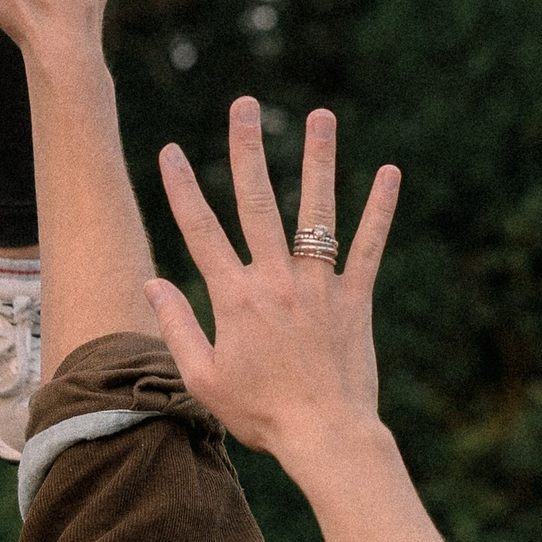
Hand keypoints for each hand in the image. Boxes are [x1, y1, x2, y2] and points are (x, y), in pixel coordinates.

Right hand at [147, 101, 399, 461]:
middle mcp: (276, 281)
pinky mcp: (356, 299)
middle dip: (246, 149)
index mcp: (234, 298)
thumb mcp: (202, 378)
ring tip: (319, 116)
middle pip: (256, 202)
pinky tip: (390, 172)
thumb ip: (176, 326)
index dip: (182, 189)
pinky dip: (380, 210)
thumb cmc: (260, 414)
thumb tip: (151, 283)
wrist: (325, 437)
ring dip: (318, 160)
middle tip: (243, 104)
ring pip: (316, 212)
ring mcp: (319, 286)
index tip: (170, 151)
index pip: (200, 231)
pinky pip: (369, 246)